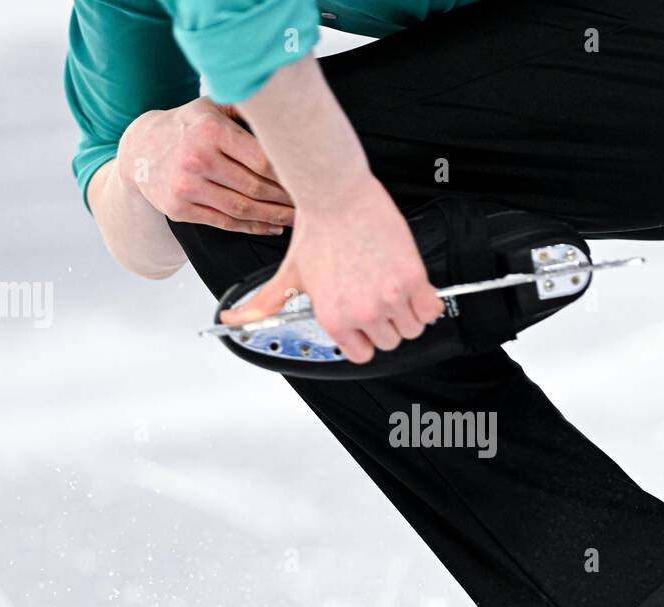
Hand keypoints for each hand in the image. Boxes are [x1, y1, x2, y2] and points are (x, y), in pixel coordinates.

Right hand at [117, 97, 293, 235]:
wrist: (138, 150)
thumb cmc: (186, 126)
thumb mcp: (210, 108)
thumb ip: (246, 113)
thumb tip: (290, 120)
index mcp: (209, 131)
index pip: (261, 159)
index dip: (289, 174)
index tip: (310, 180)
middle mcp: (196, 159)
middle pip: (255, 187)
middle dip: (287, 199)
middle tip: (311, 203)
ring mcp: (186, 187)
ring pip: (242, 209)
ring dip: (274, 217)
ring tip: (296, 218)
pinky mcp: (180, 209)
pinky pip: (225, 223)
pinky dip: (252, 228)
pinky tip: (271, 227)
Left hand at [218, 175, 443, 362]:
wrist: (336, 195)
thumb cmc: (316, 231)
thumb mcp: (288, 275)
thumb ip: (263, 305)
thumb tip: (231, 319)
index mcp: (333, 318)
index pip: (362, 354)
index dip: (365, 336)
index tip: (366, 320)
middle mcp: (362, 313)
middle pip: (390, 342)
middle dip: (387, 323)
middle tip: (378, 296)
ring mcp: (389, 298)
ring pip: (412, 328)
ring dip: (407, 312)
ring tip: (393, 288)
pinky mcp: (412, 279)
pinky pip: (431, 310)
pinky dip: (427, 301)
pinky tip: (412, 285)